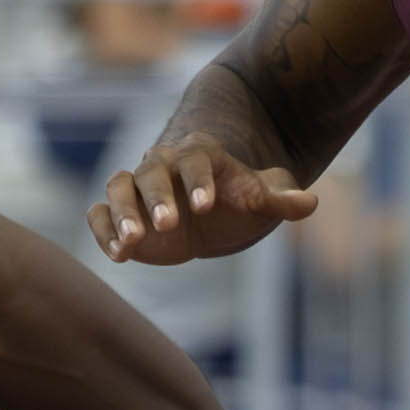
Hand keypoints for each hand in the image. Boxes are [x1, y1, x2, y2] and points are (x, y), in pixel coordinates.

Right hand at [89, 132, 318, 265]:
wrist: (213, 216)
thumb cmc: (239, 204)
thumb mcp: (264, 200)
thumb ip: (283, 199)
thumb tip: (309, 202)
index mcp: (200, 155)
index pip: (195, 159)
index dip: (199, 179)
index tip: (207, 205)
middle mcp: (162, 165)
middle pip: (150, 172)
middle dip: (157, 198)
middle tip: (169, 225)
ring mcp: (137, 189)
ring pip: (118, 188)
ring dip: (121, 213)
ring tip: (132, 243)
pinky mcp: (118, 214)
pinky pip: (99, 214)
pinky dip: (102, 229)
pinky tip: (118, 254)